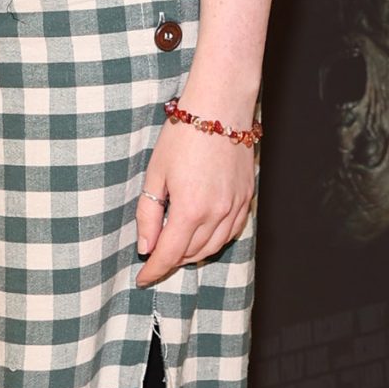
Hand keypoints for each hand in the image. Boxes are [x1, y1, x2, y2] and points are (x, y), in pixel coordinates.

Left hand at [133, 113, 254, 287]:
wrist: (221, 108)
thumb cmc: (183, 136)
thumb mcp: (155, 174)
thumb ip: (149, 214)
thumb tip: (146, 247)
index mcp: (190, 209)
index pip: (169, 255)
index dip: (154, 271)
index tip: (142, 279)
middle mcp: (217, 214)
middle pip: (191, 254)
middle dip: (170, 261)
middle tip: (154, 258)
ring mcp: (235, 207)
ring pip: (213, 247)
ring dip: (192, 254)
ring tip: (174, 249)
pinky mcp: (246, 198)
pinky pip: (232, 232)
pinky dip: (215, 241)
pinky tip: (202, 236)